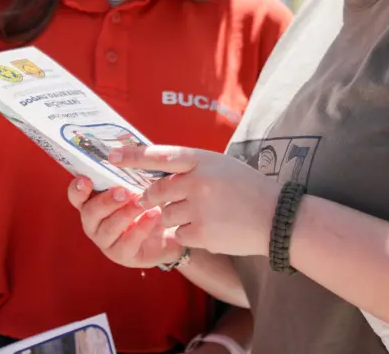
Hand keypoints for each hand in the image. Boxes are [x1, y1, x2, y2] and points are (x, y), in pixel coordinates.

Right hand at [67, 178, 184, 268]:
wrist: (172, 228)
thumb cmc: (151, 199)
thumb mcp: (141, 181)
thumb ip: (130, 168)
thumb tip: (128, 150)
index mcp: (93, 201)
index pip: (76, 195)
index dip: (77, 188)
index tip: (86, 179)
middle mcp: (93, 222)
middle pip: (90, 212)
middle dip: (106, 201)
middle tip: (123, 191)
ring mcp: (105, 241)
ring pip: (108, 228)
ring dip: (125, 214)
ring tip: (142, 202)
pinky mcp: (122, 255)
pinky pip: (127, 243)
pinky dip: (141, 227)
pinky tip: (154, 215)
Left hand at [112, 144, 278, 257]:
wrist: (276, 217)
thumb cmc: (246, 188)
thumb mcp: (219, 165)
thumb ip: (190, 166)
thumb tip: (158, 168)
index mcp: (202, 160)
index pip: (159, 155)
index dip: (133, 156)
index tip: (112, 156)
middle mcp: (197, 182)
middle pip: (156, 190)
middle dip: (150, 197)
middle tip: (150, 200)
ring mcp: (198, 208)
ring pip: (165, 213)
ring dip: (173, 216)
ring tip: (201, 214)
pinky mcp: (201, 233)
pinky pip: (178, 233)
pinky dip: (187, 233)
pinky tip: (209, 229)